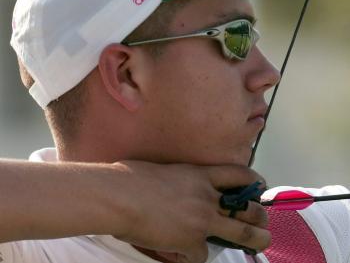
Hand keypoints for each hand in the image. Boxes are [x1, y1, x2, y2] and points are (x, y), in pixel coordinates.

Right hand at [111, 162, 270, 262]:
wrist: (119, 196)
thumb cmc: (134, 177)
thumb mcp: (166, 170)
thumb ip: (183, 180)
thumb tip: (182, 188)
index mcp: (200, 175)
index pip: (238, 174)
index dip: (254, 181)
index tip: (259, 187)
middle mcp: (207, 196)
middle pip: (248, 208)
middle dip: (261, 217)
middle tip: (262, 222)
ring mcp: (202, 220)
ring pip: (242, 234)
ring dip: (253, 241)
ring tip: (259, 244)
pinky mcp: (191, 242)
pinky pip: (201, 255)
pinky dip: (194, 256)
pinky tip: (182, 253)